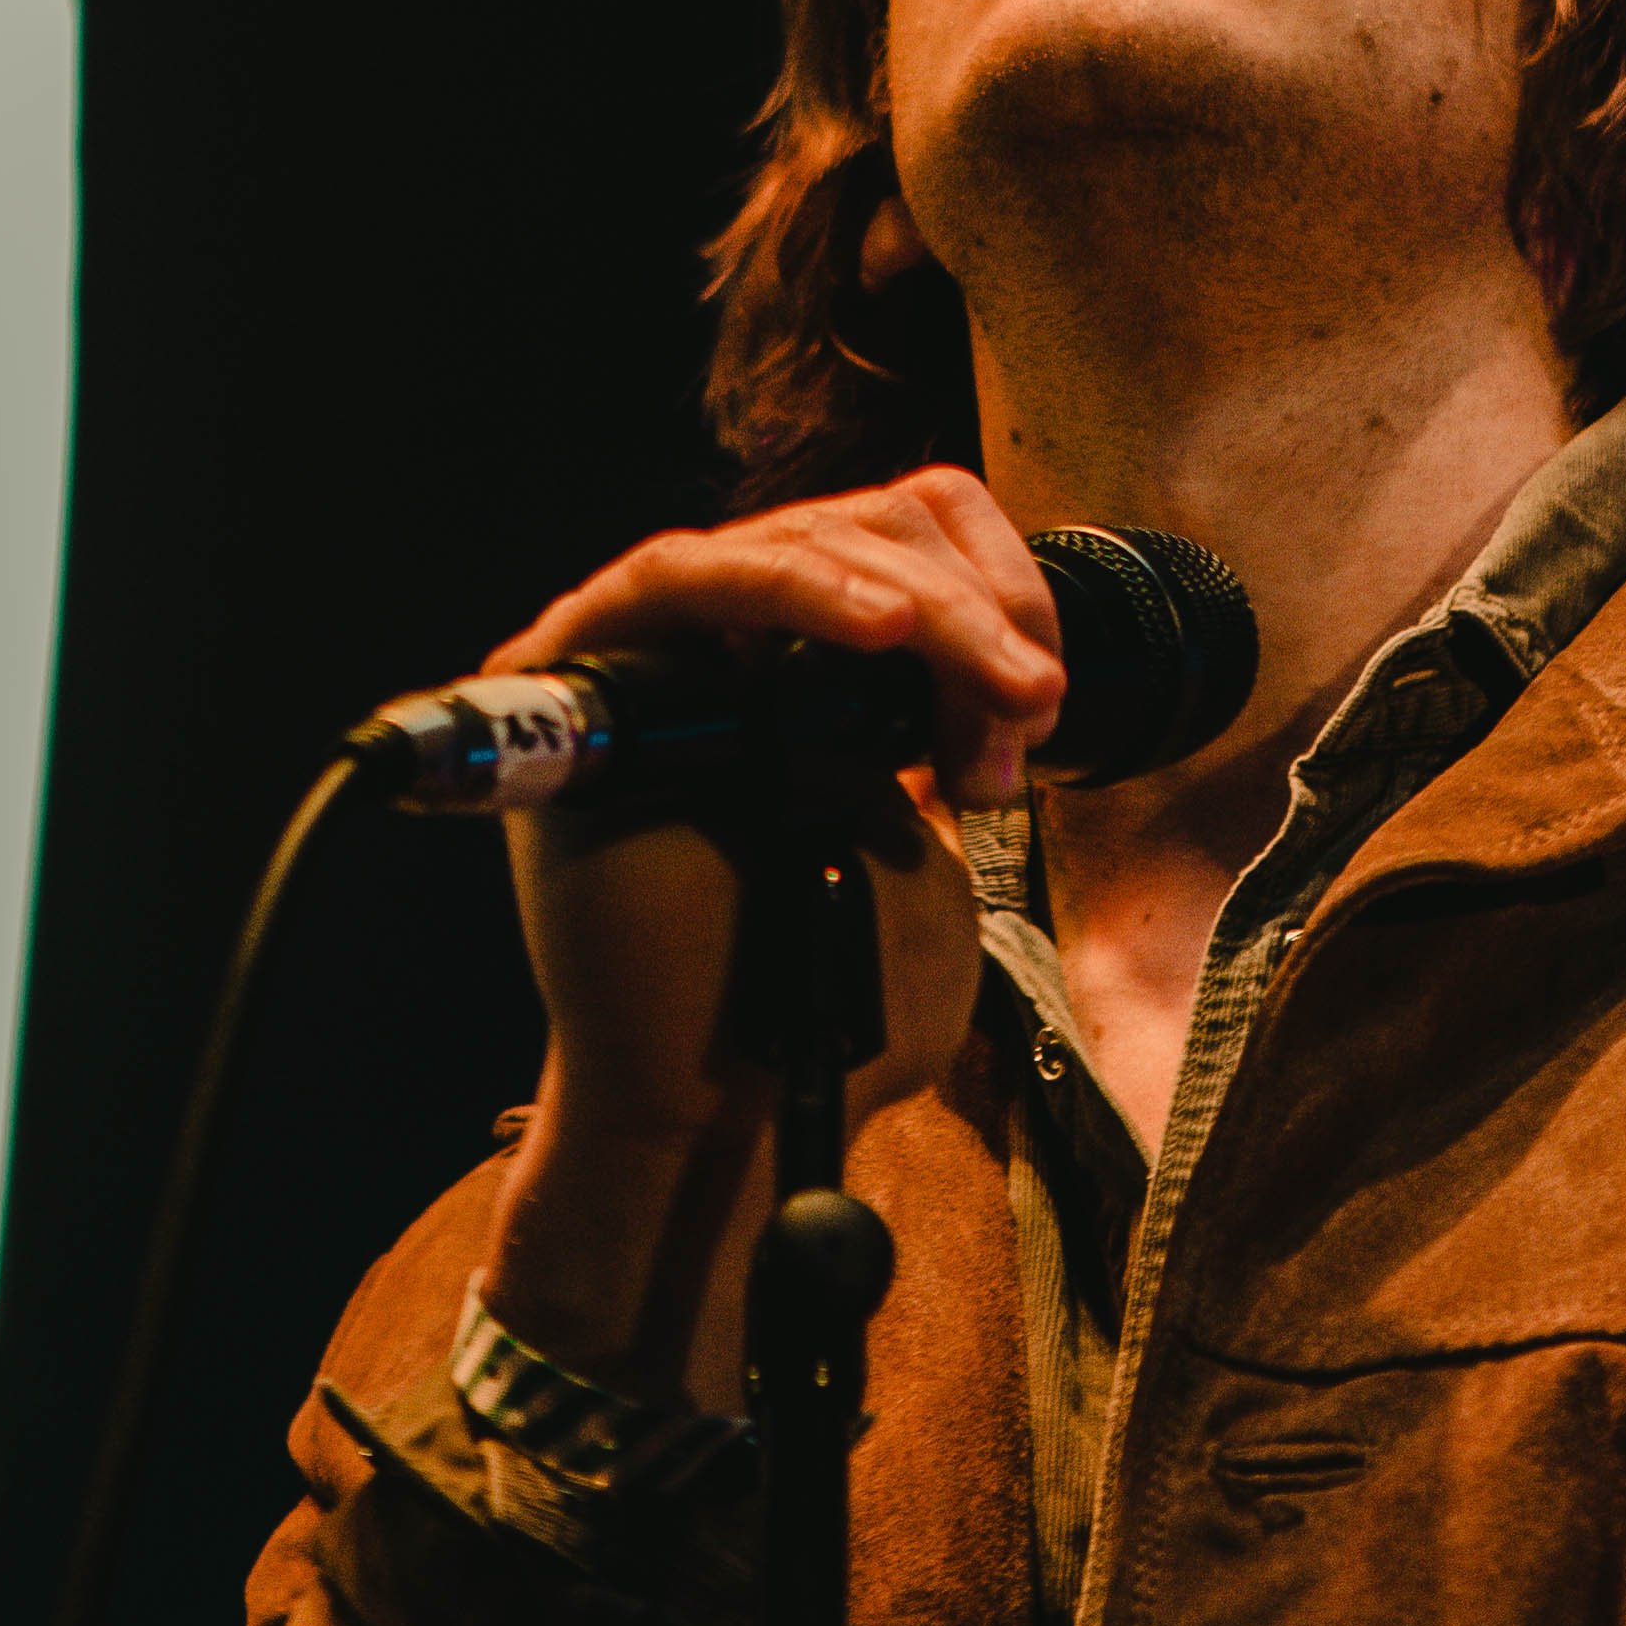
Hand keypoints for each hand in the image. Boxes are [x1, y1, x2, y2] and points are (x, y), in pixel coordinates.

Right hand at [477, 468, 1060, 1403]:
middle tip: (1030, 708)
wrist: (732, 1102)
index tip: (1044, 692)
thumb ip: (946, 716)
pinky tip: (879, 625)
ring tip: (994, 680)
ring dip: (917, 602)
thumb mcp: (922, 825)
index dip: (997, 584)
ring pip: (794, 540)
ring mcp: (646, 653)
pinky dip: (788, 585)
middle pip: (864, 523)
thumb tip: (1007, 638)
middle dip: (975, 608)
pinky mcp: (582, 682)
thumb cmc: (827, 985)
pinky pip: (674, 578)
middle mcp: (721, 640)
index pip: (909, 530)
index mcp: (808, 660)